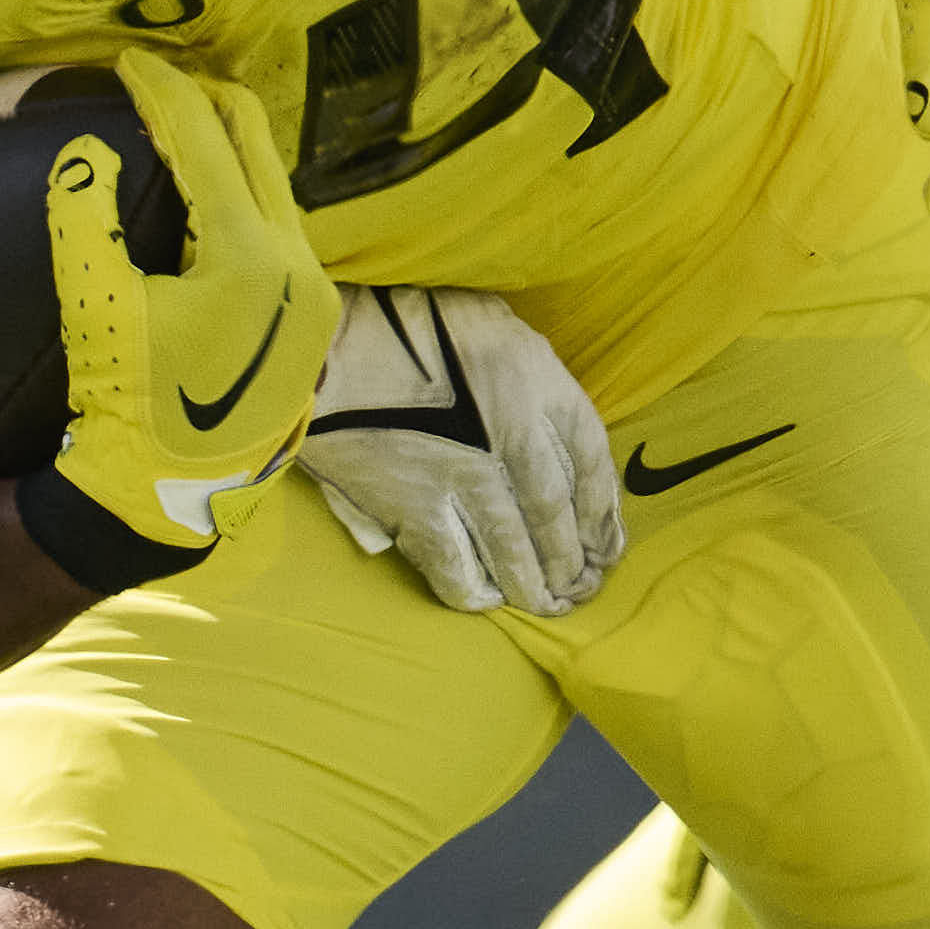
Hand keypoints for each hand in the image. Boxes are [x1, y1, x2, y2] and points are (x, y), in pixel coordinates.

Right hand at [9, 59, 336, 590]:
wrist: (171, 499)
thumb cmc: (131, 407)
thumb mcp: (96, 310)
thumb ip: (84, 218)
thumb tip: (86, 145)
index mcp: (252, 257)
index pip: (204, 141)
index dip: (161, 91)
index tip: (126, 61)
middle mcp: (300, 266)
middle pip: (256, 146)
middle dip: (206, 100)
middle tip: (159, 74)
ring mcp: (315, 294)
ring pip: (274, 185)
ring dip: (229, 146)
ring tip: (184, 119)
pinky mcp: (313, 319)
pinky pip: (282, 226)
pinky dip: (245, 193)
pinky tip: (212, 190)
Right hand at [295, 285, 622, 616]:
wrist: (322, 344)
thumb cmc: (402, 323)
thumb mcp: (487, 323)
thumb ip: (524, 369)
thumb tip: (546, 418)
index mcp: (534, 379)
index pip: (591, 457)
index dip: (604, 509)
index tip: (608, 540)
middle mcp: (511, 431)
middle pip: (557, 513)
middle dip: (572, 560)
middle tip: (581, 587)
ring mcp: (464, 475)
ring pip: (515, 549)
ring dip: (535, 586)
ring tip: (547, 605)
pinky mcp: (414, 508)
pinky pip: (457, 568)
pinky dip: (477, 591)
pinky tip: (488, 599)